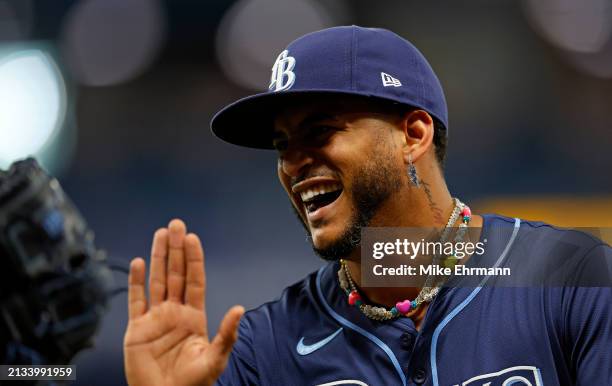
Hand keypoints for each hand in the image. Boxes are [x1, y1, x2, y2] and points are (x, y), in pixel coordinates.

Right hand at [123, 219, 243, 385]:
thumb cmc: (194, 383)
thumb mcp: (215, 359)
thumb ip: (226, 334)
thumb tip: (240, 309)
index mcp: (194, 316)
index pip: (194, 280)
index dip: (194, 259)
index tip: (192, 238)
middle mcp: (175, 312)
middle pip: (175, 274)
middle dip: (176, 249)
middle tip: (175, 224)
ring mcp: (156, 318)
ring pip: (157, 280)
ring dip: (158, 257)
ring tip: (160, 234)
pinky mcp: (137, 329)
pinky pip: (136, 301)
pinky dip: (136, 282)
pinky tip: (139, 263)